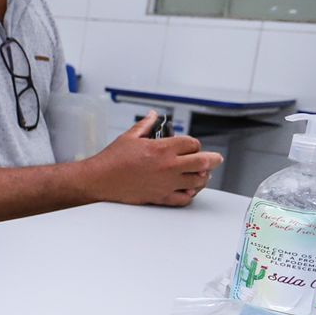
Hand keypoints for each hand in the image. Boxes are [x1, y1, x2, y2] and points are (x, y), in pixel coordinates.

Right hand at [84, 112, 223, 206]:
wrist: (100, 179)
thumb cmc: (112, 160)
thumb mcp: (130, 137)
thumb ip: (146, 125)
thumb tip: (153, 116)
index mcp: (162, 148)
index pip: (192, 144)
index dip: (194, 144)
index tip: (192, 146)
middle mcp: (168, 166)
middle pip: (203, 162)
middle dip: (213, 160)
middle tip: (216, 159)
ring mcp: (167, 183)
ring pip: (198, 181)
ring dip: (203, 177)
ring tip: (202, 175)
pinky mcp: (161, 197)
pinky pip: (185, 198)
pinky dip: (190, 194)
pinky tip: (188, 189)